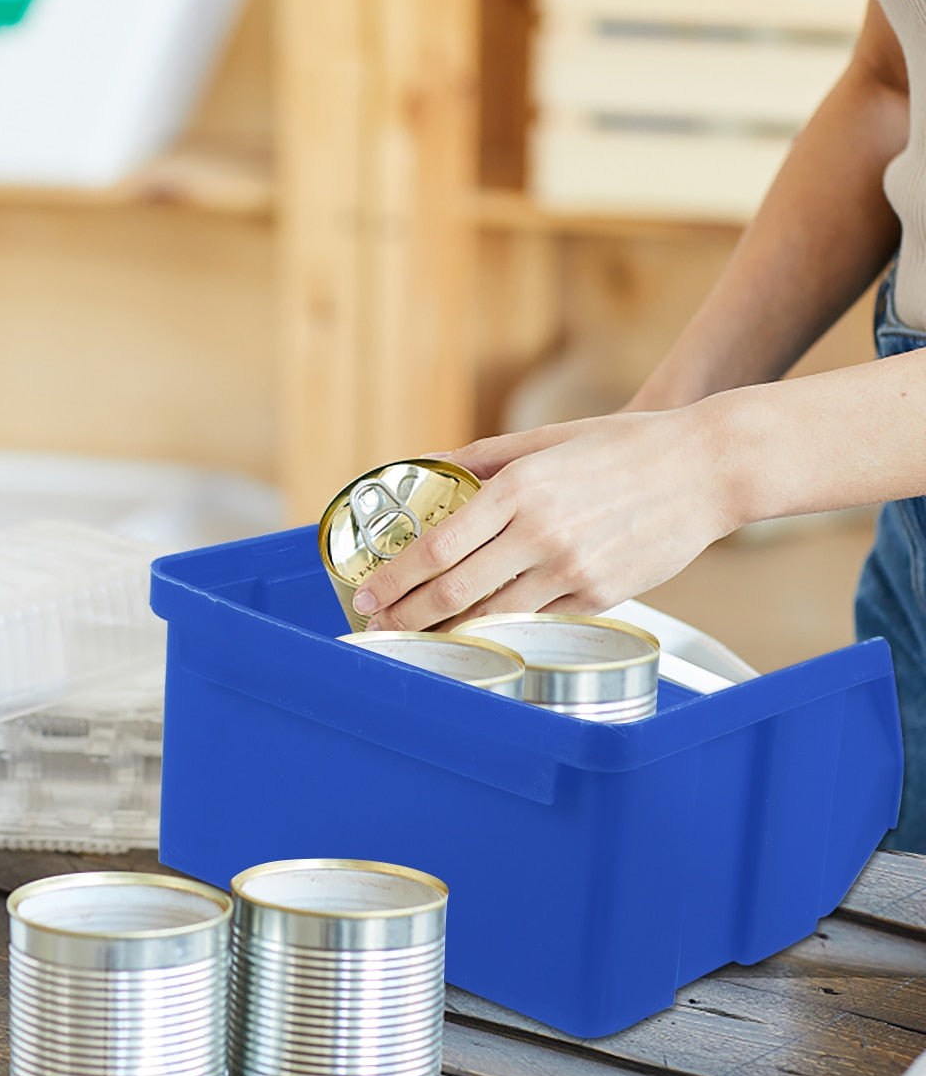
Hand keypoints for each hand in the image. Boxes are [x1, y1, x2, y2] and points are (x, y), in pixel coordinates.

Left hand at [354, 404, 736, 630]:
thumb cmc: (627, 447)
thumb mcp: (551, 438)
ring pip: (493, 617)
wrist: (706, 468)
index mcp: (519, 488)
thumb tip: (442, 465)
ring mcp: (572, 569)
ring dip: (449, 633)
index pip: (437, 546)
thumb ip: (490, 454)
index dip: (395, 578)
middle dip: (407, 616)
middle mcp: (539, 533)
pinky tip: (483, 632)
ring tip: (422, 638)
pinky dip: (506, 627)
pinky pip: (540, 620)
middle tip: (381, 627)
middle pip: (454, 591)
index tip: (369, 593)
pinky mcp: (601, 595)